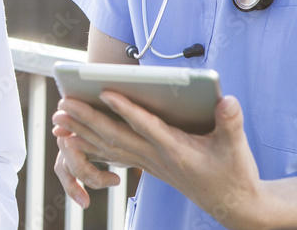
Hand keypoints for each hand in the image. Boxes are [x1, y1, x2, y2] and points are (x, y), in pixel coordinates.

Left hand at [52, 93, 270, 229]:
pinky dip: (91, 146)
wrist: (233, 205)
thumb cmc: (234, 173)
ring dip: (83, 130)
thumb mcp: (237, 147)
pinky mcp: (147, 166)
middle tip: (64, 102)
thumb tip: (226, 99)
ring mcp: (149, 163)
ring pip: (109, 146)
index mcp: (176, 150)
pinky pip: (113, 155)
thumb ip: (230, 122)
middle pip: (116, 135)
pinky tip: (73, 138)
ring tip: (60, 115)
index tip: (104, 92)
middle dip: (88, 119)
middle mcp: (156, 157)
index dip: (125, 109)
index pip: (145, 126)